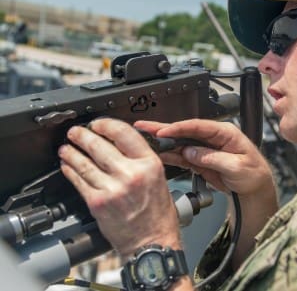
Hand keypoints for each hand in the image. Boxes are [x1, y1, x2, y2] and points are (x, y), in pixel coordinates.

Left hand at [58, 118, 180, 256]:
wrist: (152, 242)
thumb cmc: (158, 215)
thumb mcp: (160, 179)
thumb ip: (141, 161)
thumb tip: (119, 145)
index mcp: (150, 165)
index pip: (124, 133)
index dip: (106, 124)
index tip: (98, 124)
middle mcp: (131, 174)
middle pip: (99, 145)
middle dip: (83, 136)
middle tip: (76, 132)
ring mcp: (112, 188)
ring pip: (85, 162)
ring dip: (72, 152)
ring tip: (66, 148)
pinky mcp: (97, 203)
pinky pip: (79, 181)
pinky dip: (70, 171)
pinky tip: (67, 166)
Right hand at [134, 119, 274, 198]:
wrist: (255, 190)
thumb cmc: (254, 174)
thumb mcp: (237, 166)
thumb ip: (213, 158)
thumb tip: (191, 152)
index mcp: (225, 132)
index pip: (198, 126)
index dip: (179, 127)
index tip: (164, 131)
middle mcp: (213, 137)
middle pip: (185, 131)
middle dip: (164, 129)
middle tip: (144, 126)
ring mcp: (205, 149)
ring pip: (180, 143)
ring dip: (163, 143)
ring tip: (144, 139)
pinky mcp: (200, 160)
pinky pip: (182, 157)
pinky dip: (170, 156)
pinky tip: (158, 154)